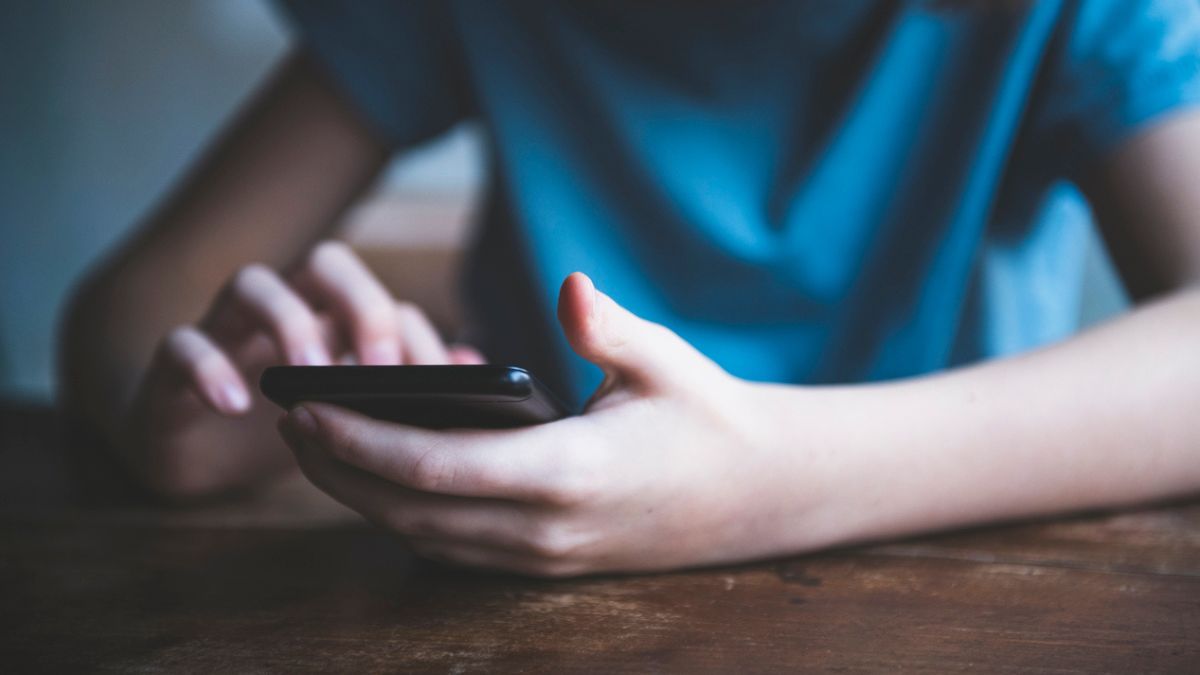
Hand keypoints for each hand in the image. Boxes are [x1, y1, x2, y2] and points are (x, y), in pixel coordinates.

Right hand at [126, 240, 482, 495]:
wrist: (193, 453)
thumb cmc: (284, 426)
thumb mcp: (354, 418)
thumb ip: (409, 390)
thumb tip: (474, 362)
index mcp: (335, 321)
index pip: (386, 302)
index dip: (416, 339)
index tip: (438, 390)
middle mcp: (286, 309)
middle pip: (326, 263)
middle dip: (361, 307)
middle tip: (383, 371)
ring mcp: (228, 329)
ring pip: (253, 283)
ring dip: (289, 323)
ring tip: (309, 377)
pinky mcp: (173, 364)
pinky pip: (182, 343)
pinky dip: (207, 367)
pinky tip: (233, 405)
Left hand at [280, 272, 820, 575]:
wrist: (757, 493)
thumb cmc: (708, 415)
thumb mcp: (665, 361)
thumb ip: (608, 327)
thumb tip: (569, 285)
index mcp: (569, 470)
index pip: (437, 466)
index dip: (361, 441)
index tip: (307, 411)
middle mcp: (546, 526)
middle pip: (411, 511)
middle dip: (339, 471)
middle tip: (290, 423)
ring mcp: (544, 555)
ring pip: (426, 538)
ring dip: (363, 498)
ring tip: (317, 450)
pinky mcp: (546, 563)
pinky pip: (454, 549)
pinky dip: (404, 517)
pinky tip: (378, 481)